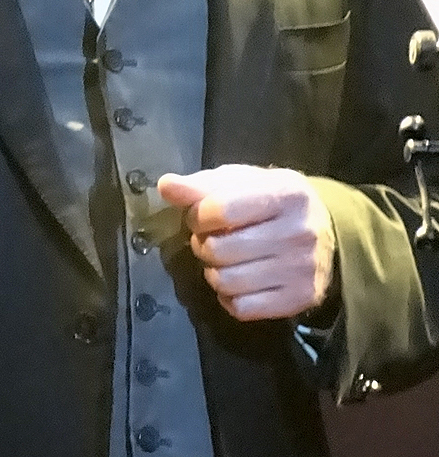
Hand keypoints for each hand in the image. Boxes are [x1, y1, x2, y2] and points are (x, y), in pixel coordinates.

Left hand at [157, 164, 335, 320]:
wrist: (326, 230)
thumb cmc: (270, 199)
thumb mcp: (240, 182)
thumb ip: (201, 185)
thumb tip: (165, 186)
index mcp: (284, 194)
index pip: (221, 209)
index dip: (197, 215)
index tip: (198, 217)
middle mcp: (298, 232)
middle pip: (221, 249)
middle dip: (202, 245)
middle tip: (209, 240)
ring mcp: (302, 269)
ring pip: (229, 282)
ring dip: (213, 272)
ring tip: (221, 260)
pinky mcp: (301, 299)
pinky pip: (243, 309)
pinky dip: (228, 298)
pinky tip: (235, 283)